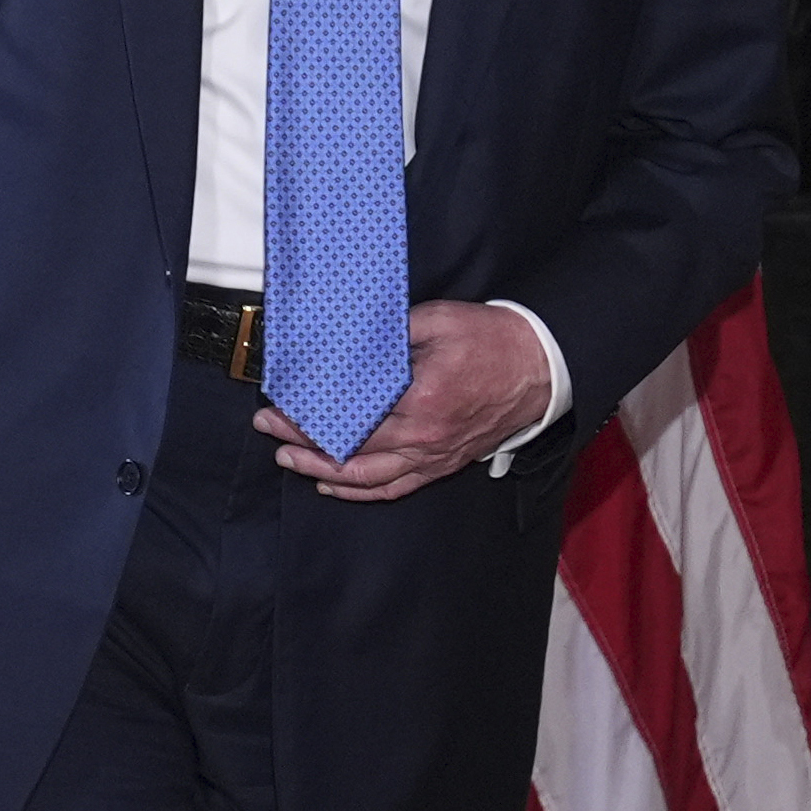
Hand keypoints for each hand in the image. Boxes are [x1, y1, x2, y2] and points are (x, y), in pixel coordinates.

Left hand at [254, 300, 549, 502]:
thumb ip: (390, 334)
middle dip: (302, 442)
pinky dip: (360, 490)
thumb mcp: (438, 320)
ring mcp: (435, 455)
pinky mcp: (443, 463)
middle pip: (351, 449)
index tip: (279, 404)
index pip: (351, 415)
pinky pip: (395, 486)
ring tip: (289, 461)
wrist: (541, 368)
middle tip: (268, 429)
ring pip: (368, 477)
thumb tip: (345, 344)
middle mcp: (426, 436)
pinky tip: (333, 485)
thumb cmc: (492, 341)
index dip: (310, 415)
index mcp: (422, 399)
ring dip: (323, 472)